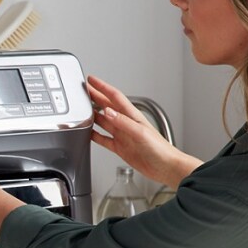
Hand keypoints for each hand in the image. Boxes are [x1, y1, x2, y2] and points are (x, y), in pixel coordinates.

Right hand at [87, 75, 201, 187]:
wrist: (165, 167)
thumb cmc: (160, 149)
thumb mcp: (141, 133)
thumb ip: (123, 122)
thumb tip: (107, 112)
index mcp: (132, 116)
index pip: (114, 97)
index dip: (102, 87)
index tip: (92, 80)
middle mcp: (126, 124)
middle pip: (106, 106)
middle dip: (95, 97)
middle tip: (83, 90)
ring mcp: (122, 135)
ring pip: (103, 121)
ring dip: (93, 115)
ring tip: (82, 109)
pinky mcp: (120, 148)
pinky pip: (104, 139)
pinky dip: (95, 135)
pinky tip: (89, 133)